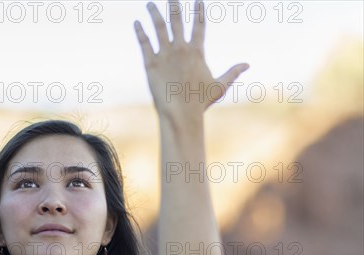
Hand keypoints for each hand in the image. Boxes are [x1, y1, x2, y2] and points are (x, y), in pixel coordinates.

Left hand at [134, 0, 247, 118]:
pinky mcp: (150, 63)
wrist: (180, 113)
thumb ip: (233, 72)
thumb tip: (247, 64)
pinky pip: (144, 42)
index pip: (199, 24)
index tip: (197, 0)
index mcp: (197, 51)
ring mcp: (164, 54)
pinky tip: (137, 23)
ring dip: (154, 13)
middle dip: (174, 5)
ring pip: (158, 27)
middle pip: (177, 20)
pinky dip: (140, 31)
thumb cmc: (200, 102)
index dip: (198, 10)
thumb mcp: (219, 86)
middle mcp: (180, 48)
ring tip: (150, 3)